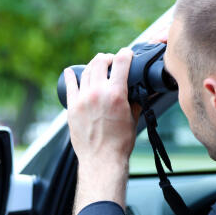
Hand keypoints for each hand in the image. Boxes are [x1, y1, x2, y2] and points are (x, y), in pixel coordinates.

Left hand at [64, 48, 140, 214]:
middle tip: (111, 61)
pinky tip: (72, 72)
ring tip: (98, 67)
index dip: (126, 54)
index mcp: (115, 94)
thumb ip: (137, 100)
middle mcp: (97, 93)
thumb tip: (145, 91)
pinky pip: (70, 86)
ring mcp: (83, 99)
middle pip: (100, 62)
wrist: (102, 160)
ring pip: (87, 71)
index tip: (127, 54)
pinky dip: (71, 76)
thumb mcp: (133, 118)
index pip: (121, 61)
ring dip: (94, 65)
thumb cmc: (120, 143)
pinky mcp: (72, 108)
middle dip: (108, 58)